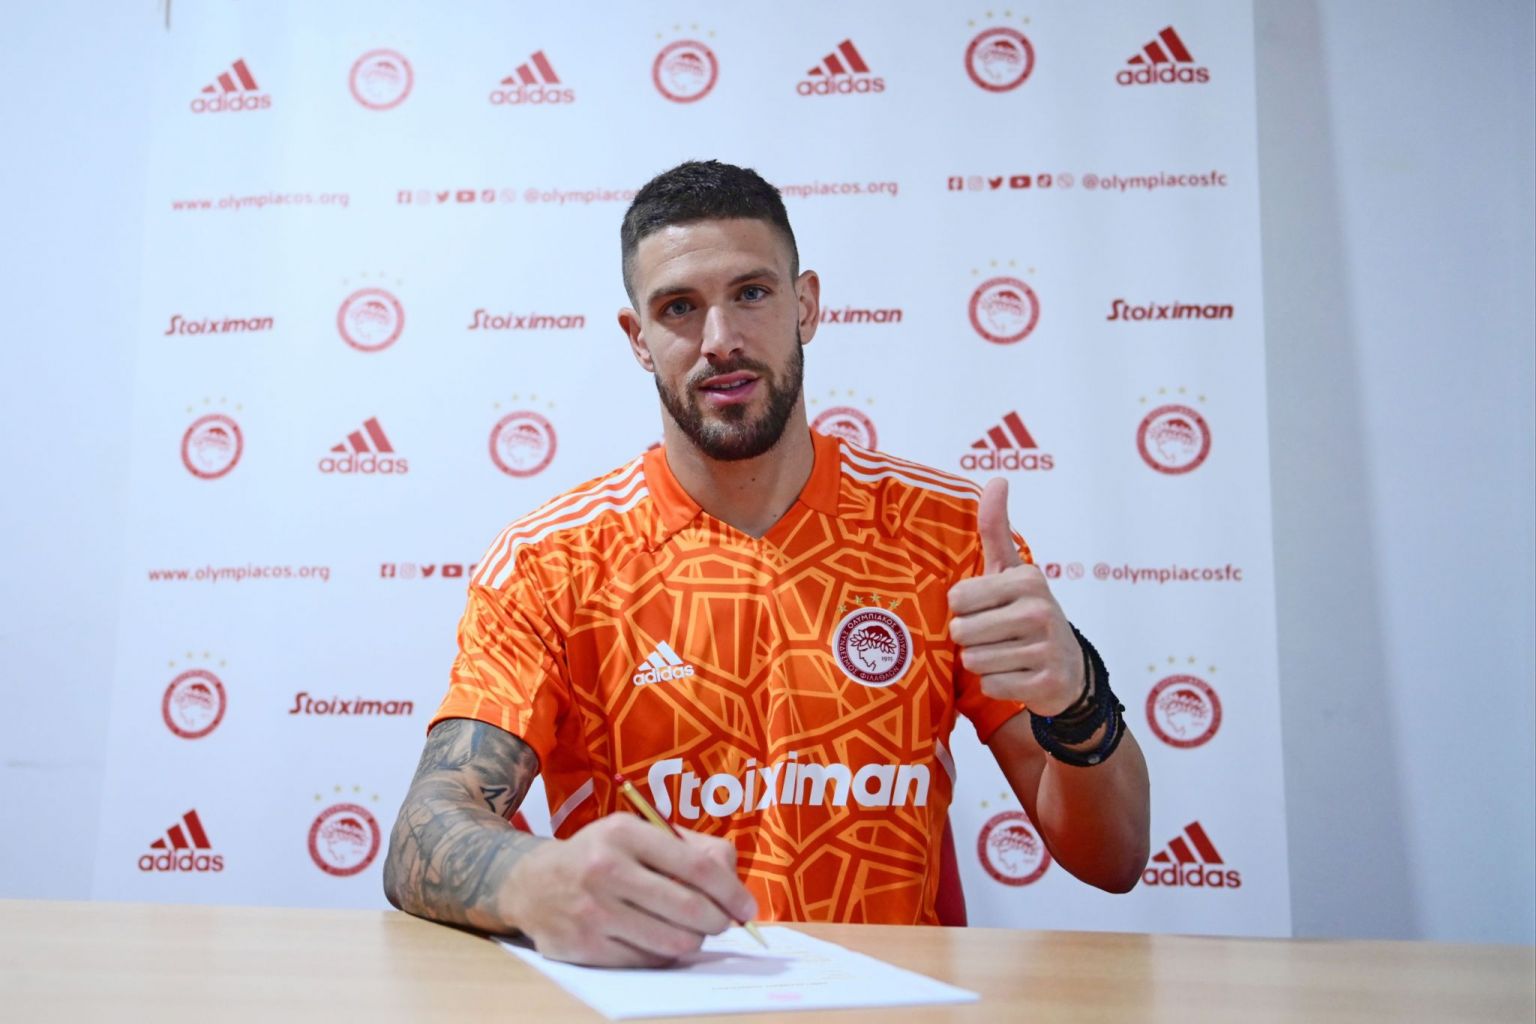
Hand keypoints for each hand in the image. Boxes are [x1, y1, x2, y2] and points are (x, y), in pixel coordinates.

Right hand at [504, 812, 757, 966]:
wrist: (532, 884)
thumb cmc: (600, 855)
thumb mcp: (637, 833)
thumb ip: (689, 847)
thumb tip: (731, 880)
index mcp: (624, 833)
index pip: (696, 866)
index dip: (730, 891)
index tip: (747, 907)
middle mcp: (606, 870)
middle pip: (689, 908)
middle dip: (718, 921)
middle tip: (723, 923)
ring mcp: (593, 912)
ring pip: (672, 942)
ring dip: (693, 940)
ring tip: (689, 930)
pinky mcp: (585, 947)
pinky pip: (647, 960)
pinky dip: (663, 955)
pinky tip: (656, 940)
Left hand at [947, 478, 1084, 715]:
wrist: (1068, 670)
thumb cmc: (1026, 613)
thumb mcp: (1012, 571)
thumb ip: (996, 528)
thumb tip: (997, 479)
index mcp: (1027, 579)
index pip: (957, 599)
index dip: (963, 609)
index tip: (986, 609)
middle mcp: (1039, 610)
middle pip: (961, 632)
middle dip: (970, 639)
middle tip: (994, 636)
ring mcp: (1045, 648)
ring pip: (974, 661)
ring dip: (983, 663)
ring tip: (1006, 655)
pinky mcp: (1046, 683)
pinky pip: (991, 686)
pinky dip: (998, 685)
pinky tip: (1017, 676)